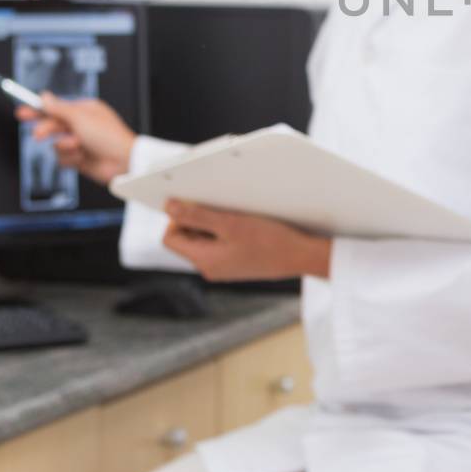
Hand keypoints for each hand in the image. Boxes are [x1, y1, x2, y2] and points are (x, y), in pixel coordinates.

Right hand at [16, 93, 135, 185]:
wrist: (122, 162)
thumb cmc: (108, 136)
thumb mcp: (80, 117)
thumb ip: (59, 108)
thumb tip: (44, 96)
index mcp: (84, 110)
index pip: (55, 108)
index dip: (37, 110)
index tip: (21, 111)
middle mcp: (81, 125)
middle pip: (52, 125)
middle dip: (47, 130)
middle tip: (39, 134)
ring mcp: (80, 142)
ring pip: (56, 144)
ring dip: (65, 146)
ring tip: (78, 146)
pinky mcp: (79, 158)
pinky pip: (62, 158)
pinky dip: (70, 158)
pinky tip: (82, 157)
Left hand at [161, 200, 331, 280]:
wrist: (301, 256)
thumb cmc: (270, 241)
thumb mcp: (230, 223)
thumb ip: (197, 215)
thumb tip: (169, 207)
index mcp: (203, 261)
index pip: (170, 238)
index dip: (177, 218)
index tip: (197, 204)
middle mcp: (210, 268)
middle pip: (187, 238)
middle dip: (198, 219)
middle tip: (219, 206)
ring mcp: (224, 267)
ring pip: (205, 240)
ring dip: (214, 224)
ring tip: (235, 215)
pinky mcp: (237, 263)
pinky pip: (221, 244)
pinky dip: (227, 231)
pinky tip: (245, 224)